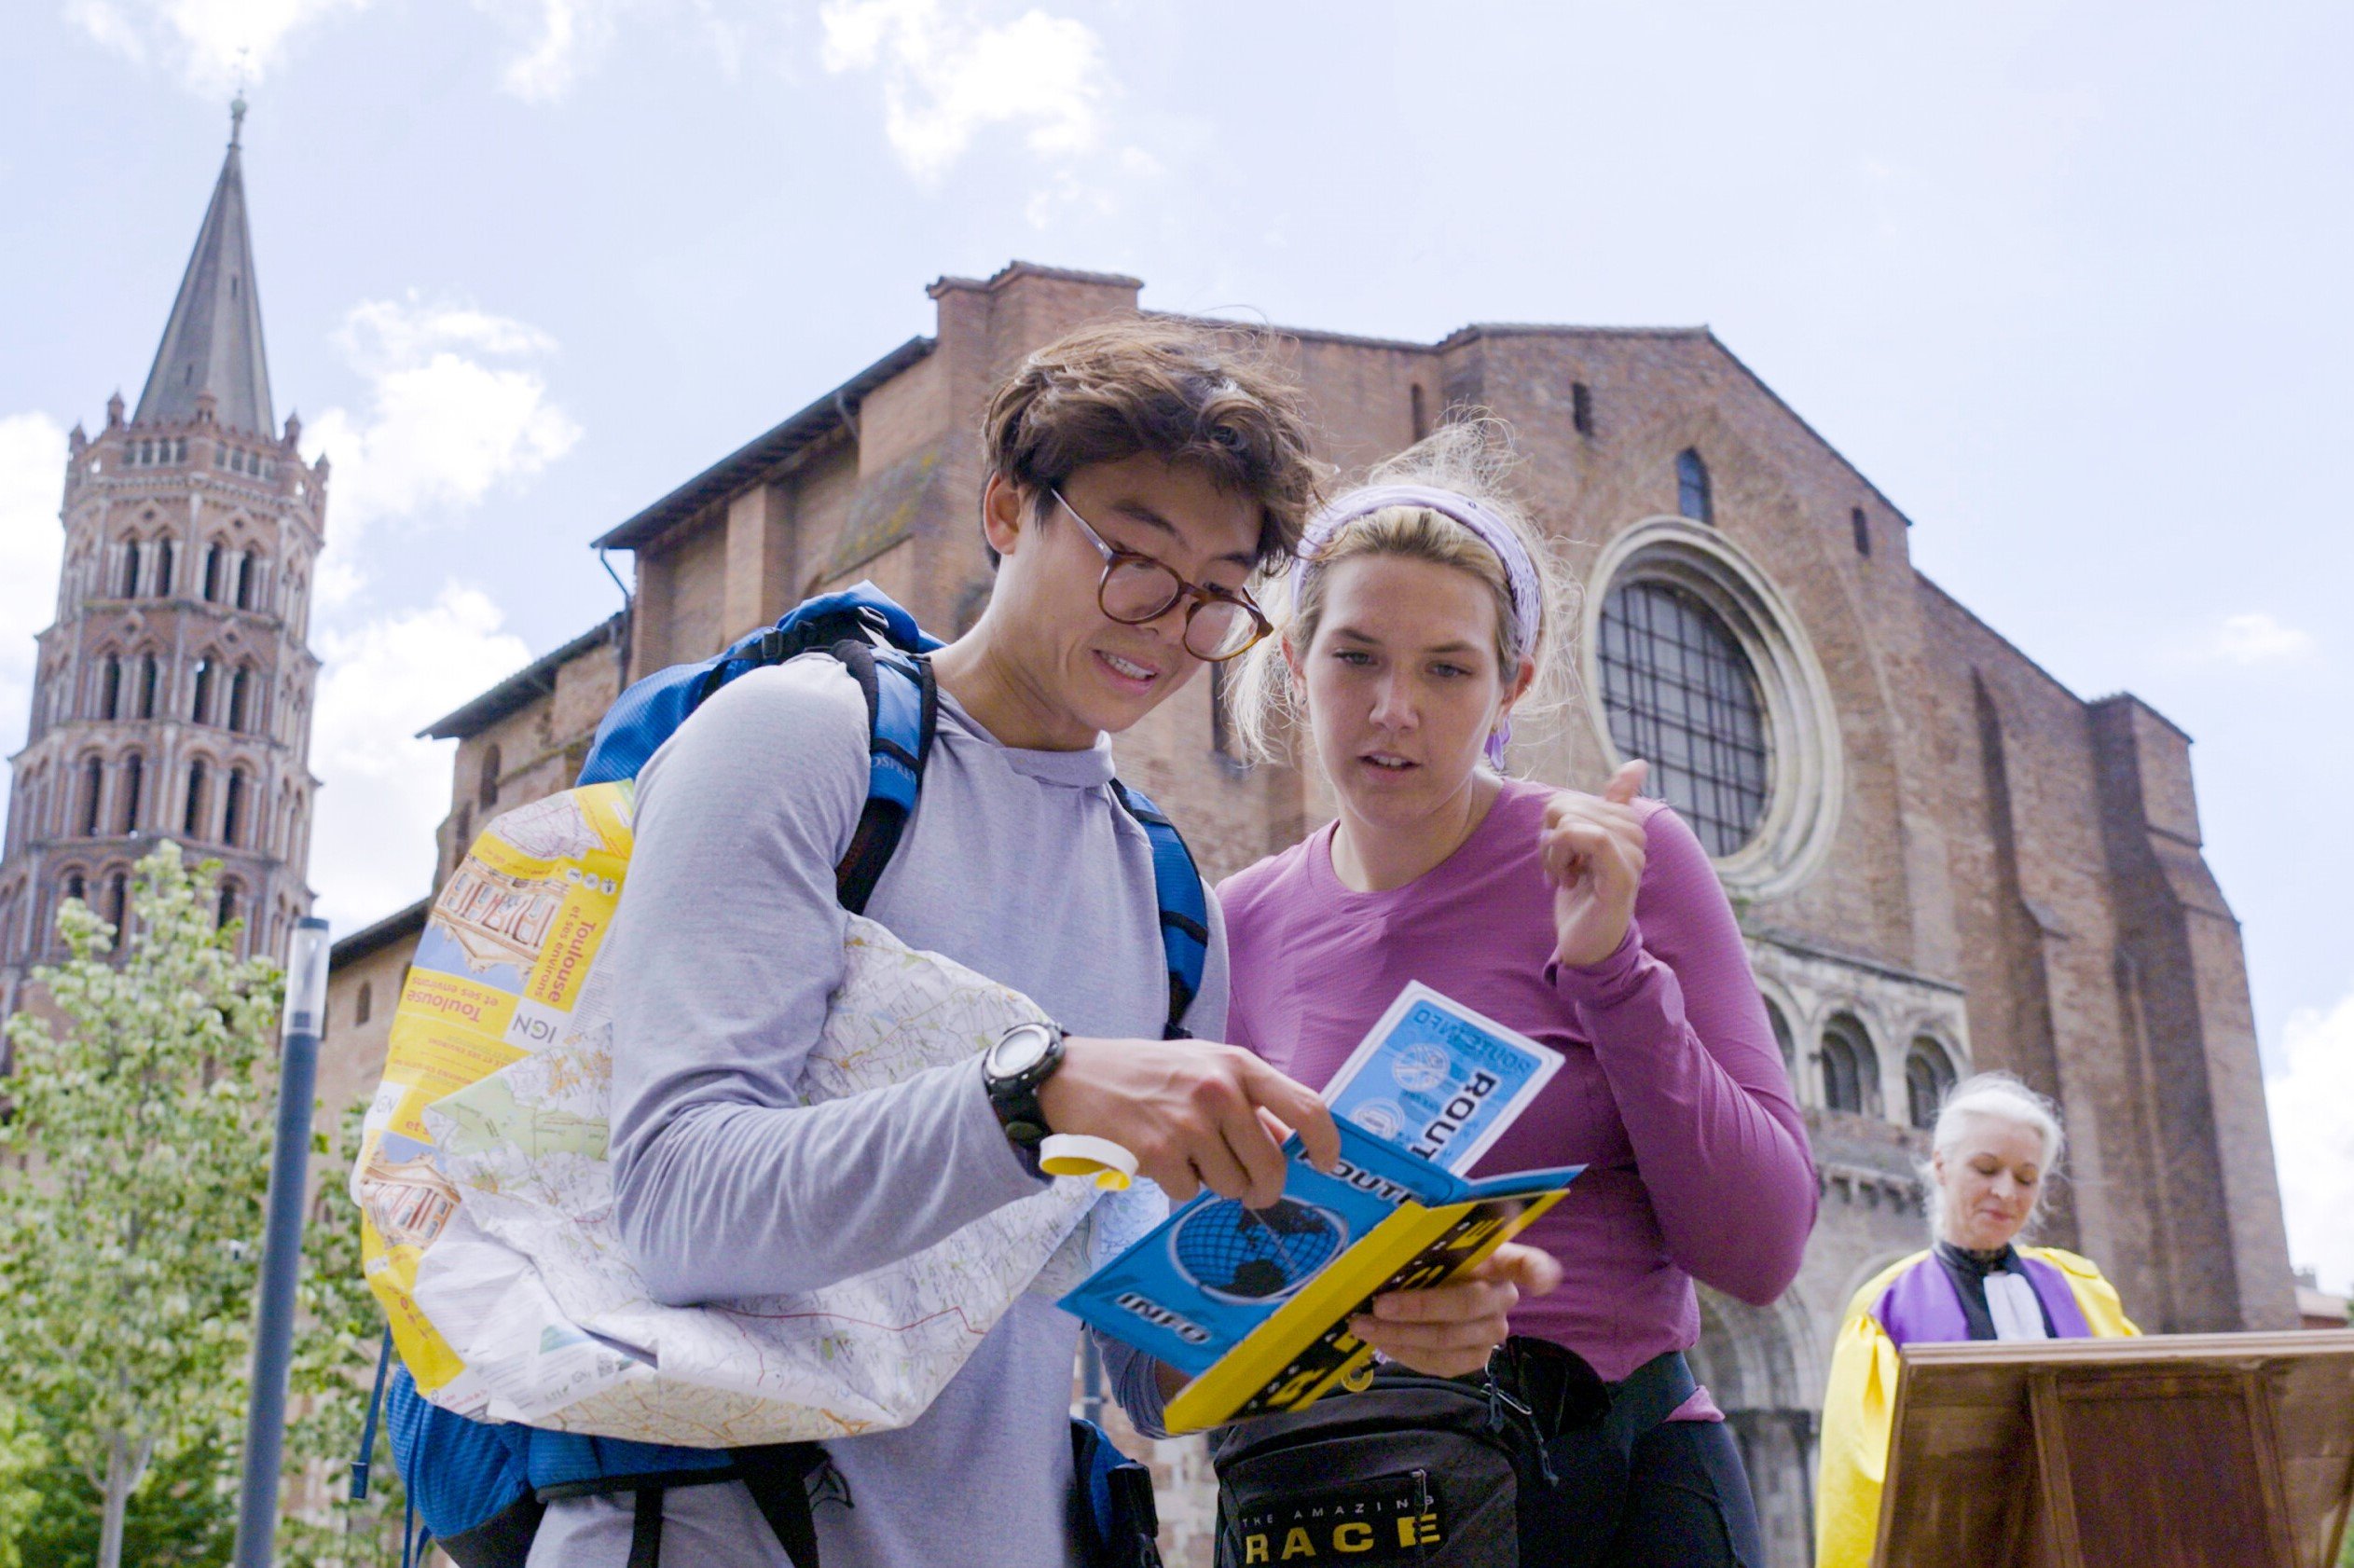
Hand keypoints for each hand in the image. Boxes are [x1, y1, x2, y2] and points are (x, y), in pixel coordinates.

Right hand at [1037, 1037, 1340, 1206]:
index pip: (1306, 1108)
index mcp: (1238, 1065)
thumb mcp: (1205, 1066)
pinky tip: (1157, 1159)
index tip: (1325, 1164)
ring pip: (1232, 1185)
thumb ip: (1249, 1100)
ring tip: (1185, 1154)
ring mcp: (1190, 1123)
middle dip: (1265, 1189)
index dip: (1325, 1144)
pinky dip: (1177, 1186)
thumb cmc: (1147, 1072)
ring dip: (1214, 1183)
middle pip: (1273, 1165)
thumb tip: (1289, 1144)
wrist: (1076, 1075)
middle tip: (1254, 1192)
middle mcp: (1220, 1090)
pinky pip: (1190, 1193)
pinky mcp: (1159, 1153)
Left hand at [1347, 1243, 1563, 1377]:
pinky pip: (1441, 1363)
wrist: (1426, 1292)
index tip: (1540, 1282)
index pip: (1530, 1264)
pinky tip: (1380, 1341)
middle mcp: (1502, 1297)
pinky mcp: (1474, 1358)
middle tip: (1379, 1304)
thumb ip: (1421, 1241)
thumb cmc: (1428, 1259)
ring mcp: (1491, 1332)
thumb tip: (1385, 1234)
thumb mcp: (1428, 1244)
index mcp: (1499, 1259)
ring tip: (1363, 1325)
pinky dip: (1405, 1353)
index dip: (1538, 1273)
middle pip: (1468, 1305)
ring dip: (1402, 1335)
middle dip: (1420, 1307)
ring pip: (1449, 1340)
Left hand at [1540, 760, 1648, 967]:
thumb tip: (1640, 764)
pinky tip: (1567, 880)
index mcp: (1625, 822)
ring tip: (1565, 877)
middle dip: (1549, 839)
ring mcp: (1633, 854)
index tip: (1558, 853)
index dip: (1552, 824)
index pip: (1570, 797)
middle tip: (1560, 870)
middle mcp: (1636, 834)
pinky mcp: (1624, 875)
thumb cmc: (1583, 895)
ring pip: (1572, 820)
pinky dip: (1565, 855)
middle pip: (1565, 805)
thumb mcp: (1583, 844)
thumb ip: (1601, 807)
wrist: (1587, 945)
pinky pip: (1594, 837)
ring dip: (1553, 853)